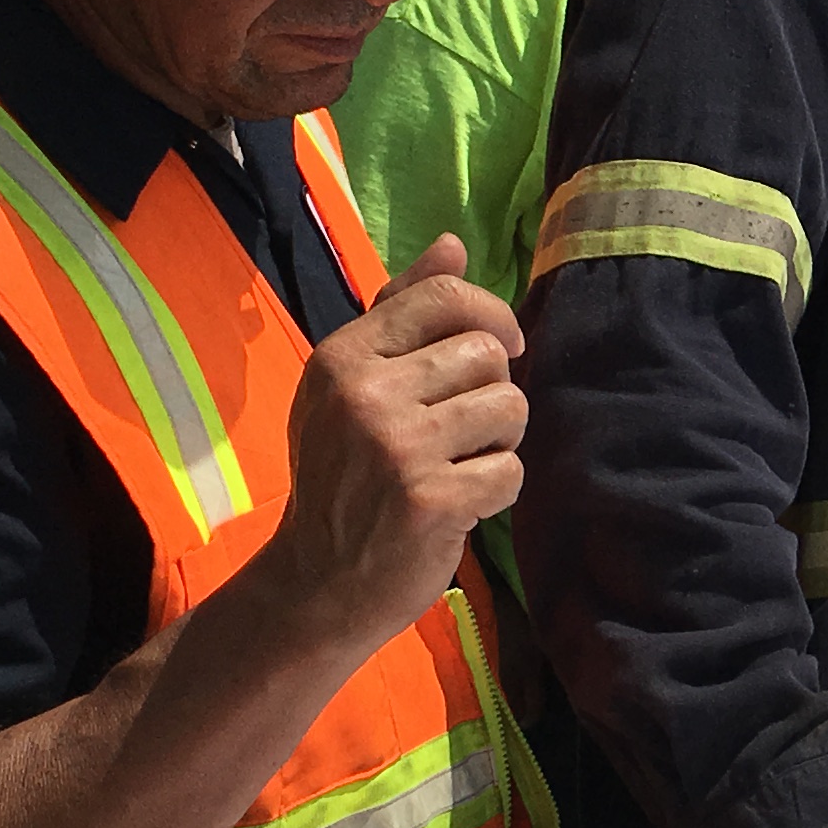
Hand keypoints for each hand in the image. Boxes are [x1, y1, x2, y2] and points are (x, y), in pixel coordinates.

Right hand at [262, 234, 526, 645]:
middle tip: (463, 432)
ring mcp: (397, 448)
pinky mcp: (431, 501)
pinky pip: (511, 470)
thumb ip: (399, 313)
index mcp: (343, 357)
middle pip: (488, 353)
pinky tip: (462, 505)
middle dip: (494, 391)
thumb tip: (453, 245)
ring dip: (501, 441)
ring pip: (509, 407)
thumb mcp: (349, 388)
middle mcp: (365, 394)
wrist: (316, 583)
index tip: (501, 348)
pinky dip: (498, 491)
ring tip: (462, 465)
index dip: (491, 316)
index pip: (444, 298)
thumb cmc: (342, 478)